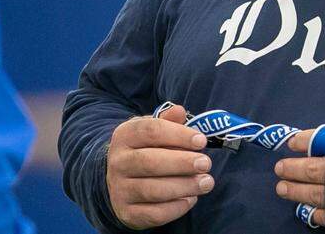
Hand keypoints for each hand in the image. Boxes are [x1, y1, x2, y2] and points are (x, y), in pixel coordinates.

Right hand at [106, 104, 214, 229]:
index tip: (201, 141)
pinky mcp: (127, 212)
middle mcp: (118, 162)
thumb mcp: (153, 131)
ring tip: (206, 182)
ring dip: (183, 186)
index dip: (178, 135)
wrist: (120, 180)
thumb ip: (168, 121)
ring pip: (152, 190)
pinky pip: (154, 213)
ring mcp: (119, 189)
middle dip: (182, 163)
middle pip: (150, 162)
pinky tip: (191, 199)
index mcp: (124, 136)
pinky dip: (175, 208)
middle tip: (206, 163)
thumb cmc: (146, 150)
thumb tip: (179, 111)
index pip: (150, 131)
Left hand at [274, 128, 324, 232]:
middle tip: (280, 168)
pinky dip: (313, 213)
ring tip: (282, 188)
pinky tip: (304, 210)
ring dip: (294, 191)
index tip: (290, 143)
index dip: (299, 142)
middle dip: (290, 168)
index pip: (317, 140)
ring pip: (312, 194)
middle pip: (310, 169)